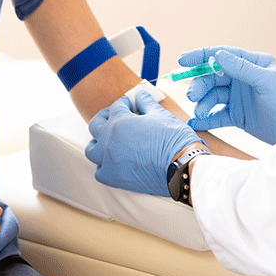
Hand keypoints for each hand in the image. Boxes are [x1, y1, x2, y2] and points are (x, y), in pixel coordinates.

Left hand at [85, 90, 202, 195]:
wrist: (183, 168)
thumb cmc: (174, 140)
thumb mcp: (160, 114)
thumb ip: (145, 103)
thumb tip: (139, 96)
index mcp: (119, 122)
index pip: (116, 107)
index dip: (124, 103)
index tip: (130, 104)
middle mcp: (109, 141)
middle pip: (96, 125)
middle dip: (105, 117)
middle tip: (113, 116)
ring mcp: (109, 161)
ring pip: (92, 149)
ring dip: (98, 141)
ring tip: (107, 139)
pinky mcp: (115, 178)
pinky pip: (99, 171)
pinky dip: (103, 165)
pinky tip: (112, 161)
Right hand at [183, 46, 275, 144]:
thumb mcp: (265, 81)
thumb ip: (241, 68)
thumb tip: (217, 54)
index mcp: (252, 64)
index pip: (222, 55)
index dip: (201, 56)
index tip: (182, 61)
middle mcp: (244, 79)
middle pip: (213, 77)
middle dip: (200, 84)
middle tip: (193, 96)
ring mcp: (240, 98)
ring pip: (213, 96)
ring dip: (203, 103)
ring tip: (200, 112)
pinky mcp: (238, 116)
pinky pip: (217, 115)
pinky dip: (206, 118)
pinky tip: (197, 122)